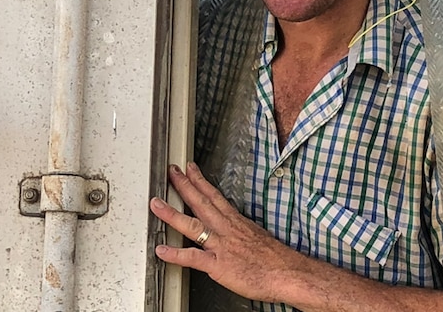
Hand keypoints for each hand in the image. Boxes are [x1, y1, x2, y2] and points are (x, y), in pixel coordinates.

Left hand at [150, 162, 303, 302]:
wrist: (286, 273)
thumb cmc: (275, 259)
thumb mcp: (257, 237)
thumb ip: (241, 232)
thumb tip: (234, 232)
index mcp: (236, 222)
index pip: (214, 195)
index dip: (200, 180)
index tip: (190, 169)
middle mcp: (226, 229)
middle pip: (201, 202)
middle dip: (183, 185)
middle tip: (171, 172)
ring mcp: (220, 245)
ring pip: (192, 225)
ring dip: (172, 214)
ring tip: (156, 204)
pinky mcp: (218, 265)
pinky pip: (192, 258)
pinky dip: (175, 254)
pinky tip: (161, 250)